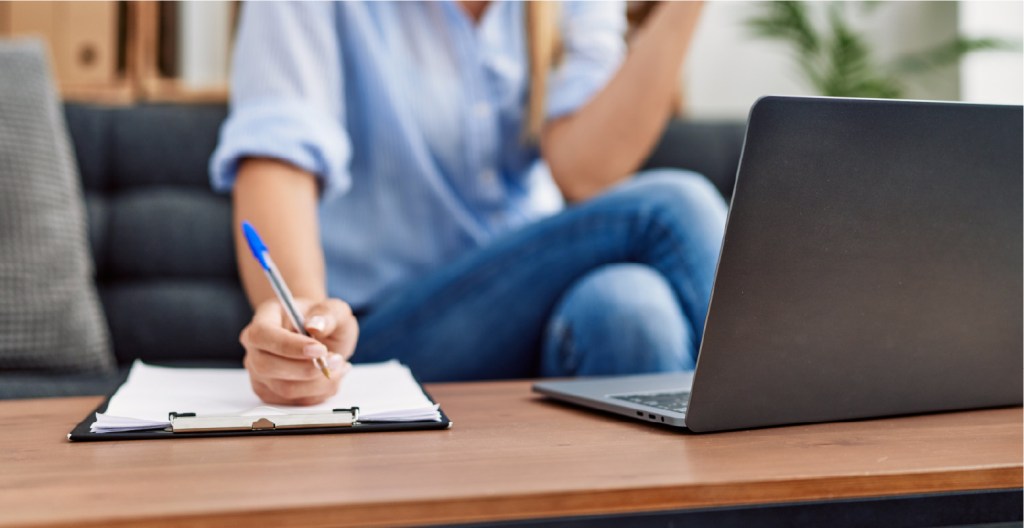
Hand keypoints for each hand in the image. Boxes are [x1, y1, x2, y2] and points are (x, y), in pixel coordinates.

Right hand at [240, 298, 358, 404]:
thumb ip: (327, 314)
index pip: (262, 335)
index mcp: (263, 319)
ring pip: (284, 389)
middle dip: (307, 368)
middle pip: (267, 366)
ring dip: (318, 382)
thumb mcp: (334, 310)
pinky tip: (331, 376)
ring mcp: (259, 373)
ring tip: (338, 365)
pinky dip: (320, 392)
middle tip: (336, 359)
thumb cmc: (323, 321)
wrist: (322, 339)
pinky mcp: (271, 393)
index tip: (320, 349)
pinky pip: (295, 402)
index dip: (289, 346)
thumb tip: (315, 326)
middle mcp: (255, 348)